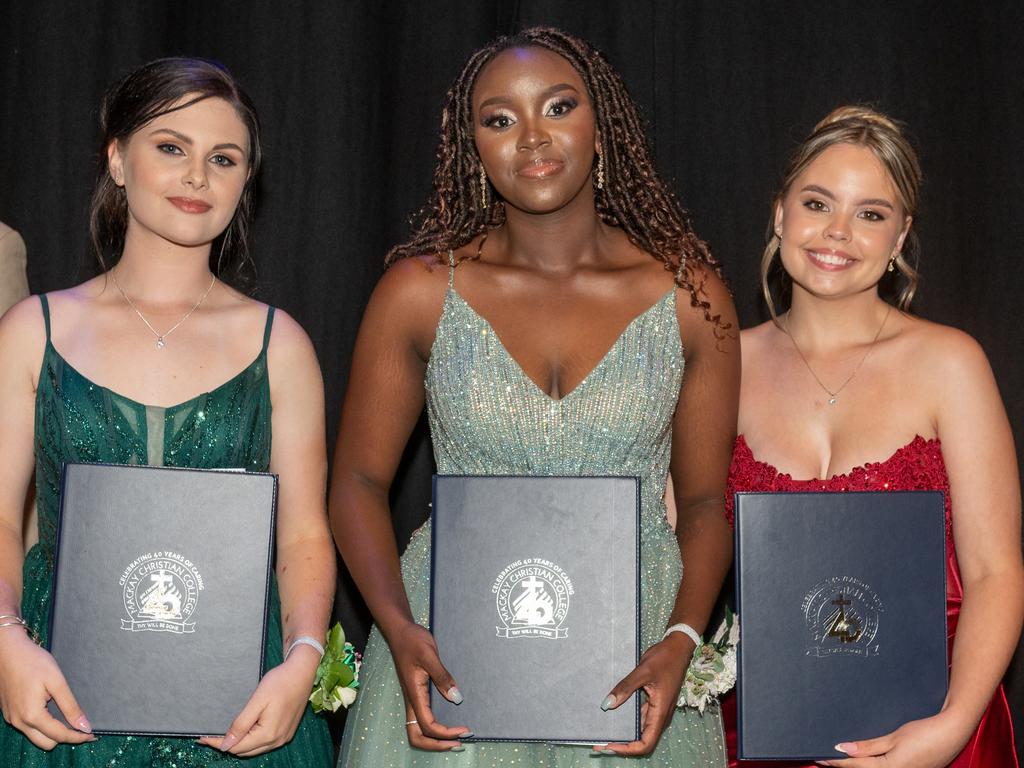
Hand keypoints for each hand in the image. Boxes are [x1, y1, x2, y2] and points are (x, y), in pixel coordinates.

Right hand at [0, 629, 95, 749]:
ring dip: (52, 732)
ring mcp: (12, 718)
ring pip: (36, 737)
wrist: (8, 651)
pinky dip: (41, 724)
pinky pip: (27, 727)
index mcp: (31, 715)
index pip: (59, 736)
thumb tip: (84, 726)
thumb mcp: (57, 682)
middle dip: (65, 737)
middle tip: (81, 726)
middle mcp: (19, 722)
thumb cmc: (33, 662)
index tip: (93, 734)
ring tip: (68, 718)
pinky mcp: (9, 713)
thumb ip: (70, 706)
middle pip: (47, 743)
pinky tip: (52, 711)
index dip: (78, 737)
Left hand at [196, 645, 318, 756]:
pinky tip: (245, 729)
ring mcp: (283, 737)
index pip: (236, 746)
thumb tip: (226, 745)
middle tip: (211, 733)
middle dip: (227, 744)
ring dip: (240, 743)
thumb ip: (241, 725)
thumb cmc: (279, 682)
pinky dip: (252, 739)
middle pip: (245, 751)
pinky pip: (264, 743)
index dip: (218, 743)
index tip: (201, 737)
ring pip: (254, 749)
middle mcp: (277, 740)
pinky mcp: (286, 732)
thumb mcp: (257, 701)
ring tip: (225, 732)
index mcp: (268, 734)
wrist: (302, 672)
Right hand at [387, 621, 469, 750]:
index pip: (428, 725)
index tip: (464, 730)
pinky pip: (422, 718)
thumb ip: (442, 677)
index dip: (445, 733)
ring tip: (455, 737)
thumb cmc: (413, 640)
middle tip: (459, 742)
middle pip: (417, 736)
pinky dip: (434, 728)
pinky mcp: (416, 693)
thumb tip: (456, 698)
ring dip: (435, 739)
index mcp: (414, 694)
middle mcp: (412, 700)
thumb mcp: (430, 655)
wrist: (401, 631)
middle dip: (437, 744)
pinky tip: (448, 722)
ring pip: (418, 730)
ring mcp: (413, 698)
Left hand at [594, 633, 690, 756]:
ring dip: (624, 734)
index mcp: (660, 713)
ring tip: (603, 731)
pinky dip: (628, 721)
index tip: (609, 745)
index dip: (628, 749)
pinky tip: (614, 715)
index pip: (646, 743)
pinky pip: (640, 718)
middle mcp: (660, 716)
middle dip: (622, 745)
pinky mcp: (653, 703)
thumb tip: (607, 705)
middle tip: (599, 742)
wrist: (677, 648)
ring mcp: (657, 710)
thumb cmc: (664, 659)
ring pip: (641, 730)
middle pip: (642, 741)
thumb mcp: (643, 671)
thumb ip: (625, 688)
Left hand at [816, 712, 969, 767]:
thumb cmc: (925, 732)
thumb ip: (868, 747)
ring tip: (838, 760)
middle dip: (844, 767)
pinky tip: (862, 760)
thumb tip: (844, 750)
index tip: (819, 757)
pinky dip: (870, 765)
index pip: (856, 766)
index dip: (837, 762)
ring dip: (857, 766)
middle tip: (822, 760)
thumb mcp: (894, 738)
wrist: (953, 733)